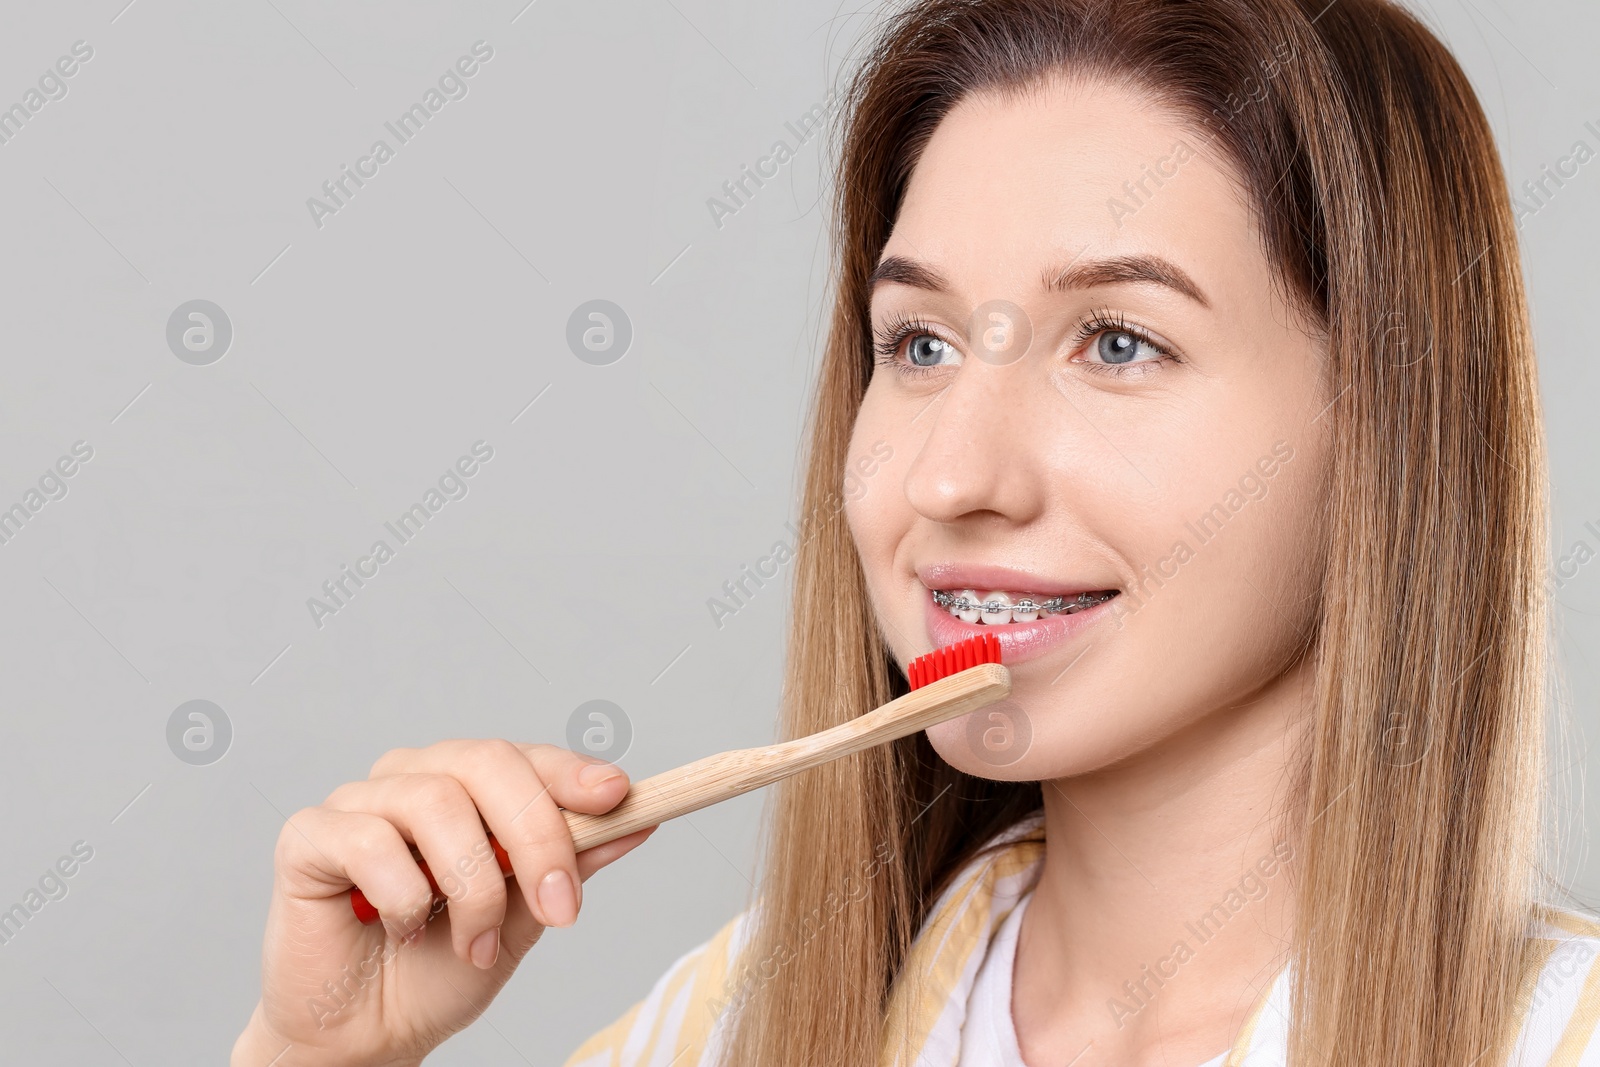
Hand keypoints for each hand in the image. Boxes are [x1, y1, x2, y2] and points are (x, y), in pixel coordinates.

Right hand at [232, 740, 654, 1065]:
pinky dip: (404, 896)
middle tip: (559, 909)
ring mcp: (358, 802)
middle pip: (486, 762)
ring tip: (475, 944)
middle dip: (536, 835)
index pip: (525, 757)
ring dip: (472, 886)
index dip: (571, 772)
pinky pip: (370, 841)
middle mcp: (414, 778)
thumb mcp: (526, 916)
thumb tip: (637, 819)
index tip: (616, 796)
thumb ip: (570, 864)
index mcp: (467, 786)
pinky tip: (402, 930)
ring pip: (435, 802)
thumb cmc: (441, 968)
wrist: (370, 1035)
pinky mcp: (308, 836)